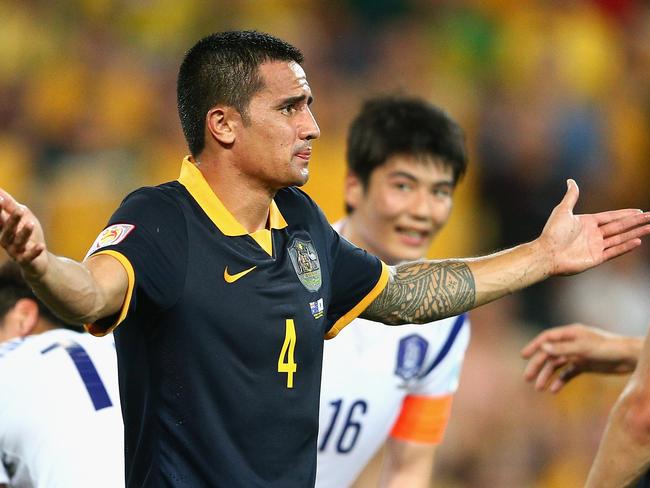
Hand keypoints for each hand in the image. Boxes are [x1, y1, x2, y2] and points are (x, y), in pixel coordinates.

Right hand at [0, 189, 47, 277]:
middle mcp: (7, 240)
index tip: (1, 199)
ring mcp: (16, 251)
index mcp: (4, 229)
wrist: (38, 260)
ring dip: (24, 233)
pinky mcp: (26, 261)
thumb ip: (11, 206)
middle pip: (7, 230)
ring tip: (31, 223)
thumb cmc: (29, 235)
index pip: (0, 219)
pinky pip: (29, 256)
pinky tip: (41, 246)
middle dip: (12, 220)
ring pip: (18, 242)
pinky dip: (34, 251)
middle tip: (18, 209)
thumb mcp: (23, 217)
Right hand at [521, 324, 640, 392]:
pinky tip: (554, 390)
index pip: (547, 338)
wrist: (630, 358)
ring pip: (557, 365)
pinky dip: (560, 381)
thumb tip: (542, 347)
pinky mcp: (584, 365)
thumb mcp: (584, 349)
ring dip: (547, 376)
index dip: (534, 346)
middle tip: (527, 378)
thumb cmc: (609, 349)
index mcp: (571, 333)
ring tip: (538, 388)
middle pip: (549, 354)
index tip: (523, 356)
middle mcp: (572, 343)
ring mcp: (578, 355)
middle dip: (538, 366)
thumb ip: (563, 348)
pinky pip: (568, 373)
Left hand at [538, 179, 649, 275]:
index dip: (625, 214)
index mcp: (587, 223)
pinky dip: (626, 246)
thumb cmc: (552, 232)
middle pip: (619, 226)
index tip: (639, 211)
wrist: (546, 253)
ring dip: (635, 233)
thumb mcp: (562, 210)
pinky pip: (614, 251)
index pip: (611, 217)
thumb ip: (571, 196)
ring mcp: (595, 247)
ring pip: (620, 238)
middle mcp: (593, 234)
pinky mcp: (595, 258)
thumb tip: (571, 180)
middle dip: (636, 222)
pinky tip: (638, 240)